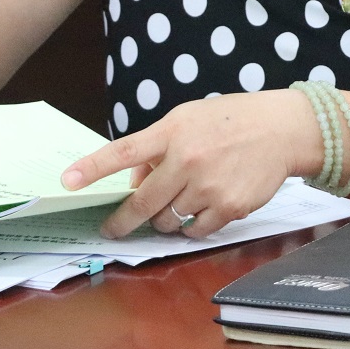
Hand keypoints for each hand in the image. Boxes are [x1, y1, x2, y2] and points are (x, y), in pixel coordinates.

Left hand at [60, 90, 322, 239]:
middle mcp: (187, 160)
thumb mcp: (188, 119)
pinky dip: (193, 224)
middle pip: (143, 202)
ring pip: (168, 220)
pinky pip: (196, 229)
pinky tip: (204, 206)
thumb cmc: (230, 120)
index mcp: (172, 132)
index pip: (124, 151)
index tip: (67, 181)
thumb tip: (135, 182)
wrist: (281, 130)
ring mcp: (208, 186)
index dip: (93, 168)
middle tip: (112, 229)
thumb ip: (158, 146)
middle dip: (122, 222)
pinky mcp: (229, 207)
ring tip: (180, 201)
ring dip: (165, 218)